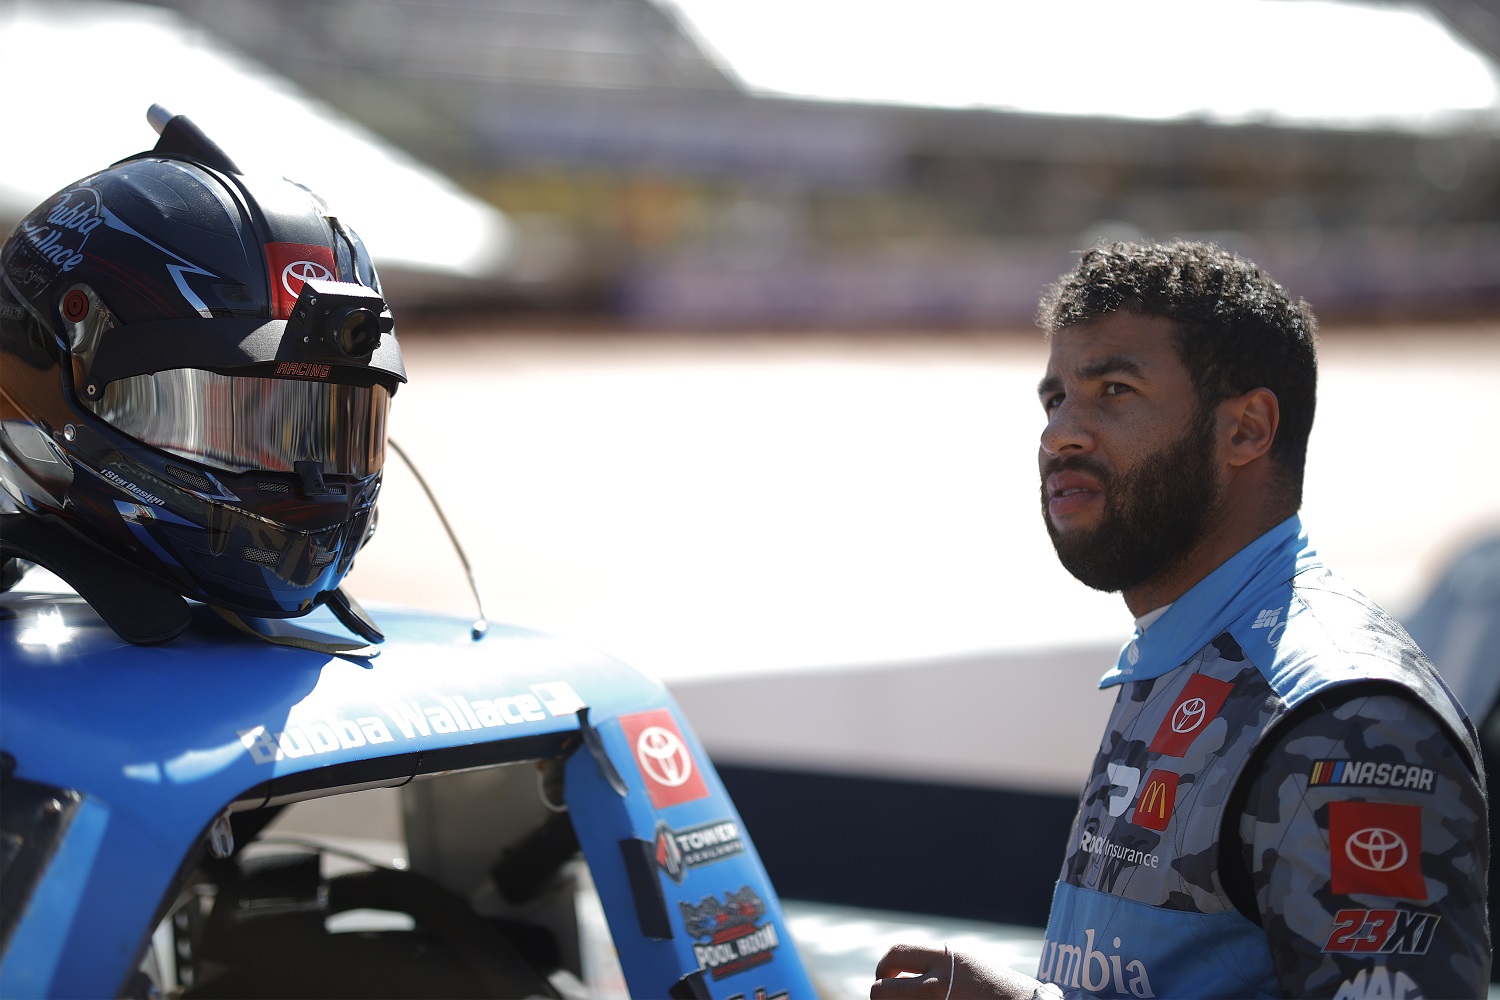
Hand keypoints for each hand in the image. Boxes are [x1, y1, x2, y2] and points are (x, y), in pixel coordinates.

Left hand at [871, 943, 1045, 998]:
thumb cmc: (1004, 993)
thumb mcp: (969, 967)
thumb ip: (939, 968)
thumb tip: (904, 978)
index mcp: (947, 960)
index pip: (896, 953)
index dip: (883, 968)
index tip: (887, 979)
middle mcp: (939, 983)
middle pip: (882, 992)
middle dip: (880, 998)